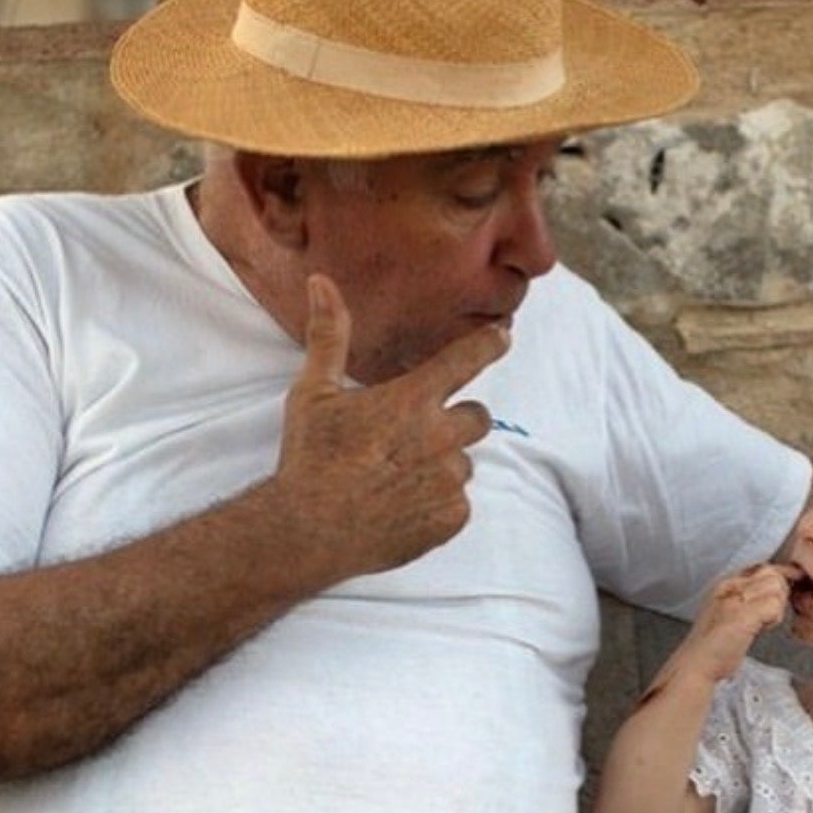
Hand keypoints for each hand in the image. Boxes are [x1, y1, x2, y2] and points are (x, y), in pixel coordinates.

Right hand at [275, 273, 507, 582]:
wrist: (308, 530)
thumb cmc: (310, 458)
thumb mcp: (314, 392)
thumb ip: (329, 336)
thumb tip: (321, 282)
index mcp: (412, 400)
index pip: (466, 360)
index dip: (489, 345)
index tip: (503, 337)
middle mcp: (439, 436)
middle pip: (478, 417)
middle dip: (457, 421)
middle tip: (417, 436)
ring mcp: (448, 480)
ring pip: (463, 464)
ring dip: (441, 467)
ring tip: (396, 479)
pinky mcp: (451, 518)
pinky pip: (458, 505)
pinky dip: (437, 506)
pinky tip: (401, 508)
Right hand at [676, 562, 798, 685]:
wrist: (697, 664)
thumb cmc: (714, 645)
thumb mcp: (729, 611)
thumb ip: (749, 598)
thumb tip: (778, 587)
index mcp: (725, 583)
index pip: (762, 566)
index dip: (776, 580)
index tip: (776, 599)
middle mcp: (729, 586)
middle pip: (772, 573)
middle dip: (779, 593)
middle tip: (766, 615)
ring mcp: (735, 599)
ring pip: (777, 586)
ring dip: (777, 607)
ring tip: (761, 623)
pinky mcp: (743, 614)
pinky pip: (775, 605)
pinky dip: (774, 619)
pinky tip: (760, 630)